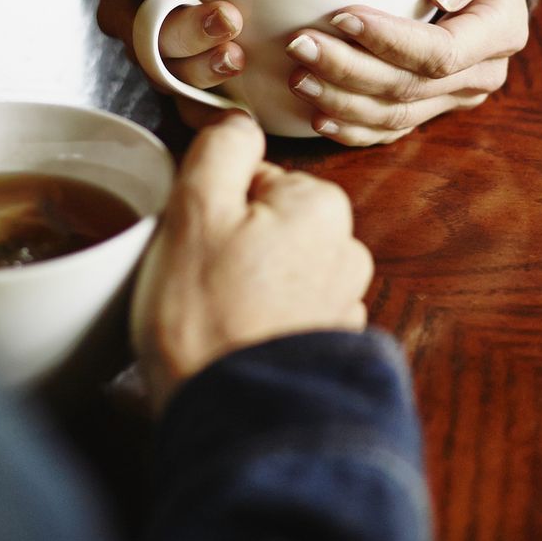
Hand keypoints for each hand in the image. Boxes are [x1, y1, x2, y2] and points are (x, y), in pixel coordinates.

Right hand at [83, 0, 244, 102]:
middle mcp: (126, 12)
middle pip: (144, 32)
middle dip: (185, 31)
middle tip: (228, 17)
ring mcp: (156, 46)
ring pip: (168, 70)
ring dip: (202, 69)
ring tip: (237, 56)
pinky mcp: (189, 70)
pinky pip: (191, 101)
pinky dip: (213, 109)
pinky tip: (244, 109)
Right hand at [132, 113, 373, 411]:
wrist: (232, 420)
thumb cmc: (206, 320)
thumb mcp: (193, 211)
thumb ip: (220, 148)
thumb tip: (237, 120)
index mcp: (322, 206)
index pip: (253, 178)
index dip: (211, 206)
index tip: (195, 242)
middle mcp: (348, 250)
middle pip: (268, 221)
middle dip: (231, 245)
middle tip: (198, 283)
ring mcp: (344, 303)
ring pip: (277, 268)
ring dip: (246, 286)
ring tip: (216, 319)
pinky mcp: (331, 347)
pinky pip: (286, 313)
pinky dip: (262, 323)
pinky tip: (236, 343)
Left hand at [284, 0, 529, 146]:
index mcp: (500, 30)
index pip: (441, 52)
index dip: (389, 42)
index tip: (342, 17)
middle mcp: (483, 72)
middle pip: (410, 87)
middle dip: (349, 71)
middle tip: (299, 45)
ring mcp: (457, 94)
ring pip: (397, 115)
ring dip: (343, 102)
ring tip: (298, 77)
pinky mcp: (433, 103)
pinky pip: (393, 128)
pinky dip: (355, 128)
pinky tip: (318, 117)